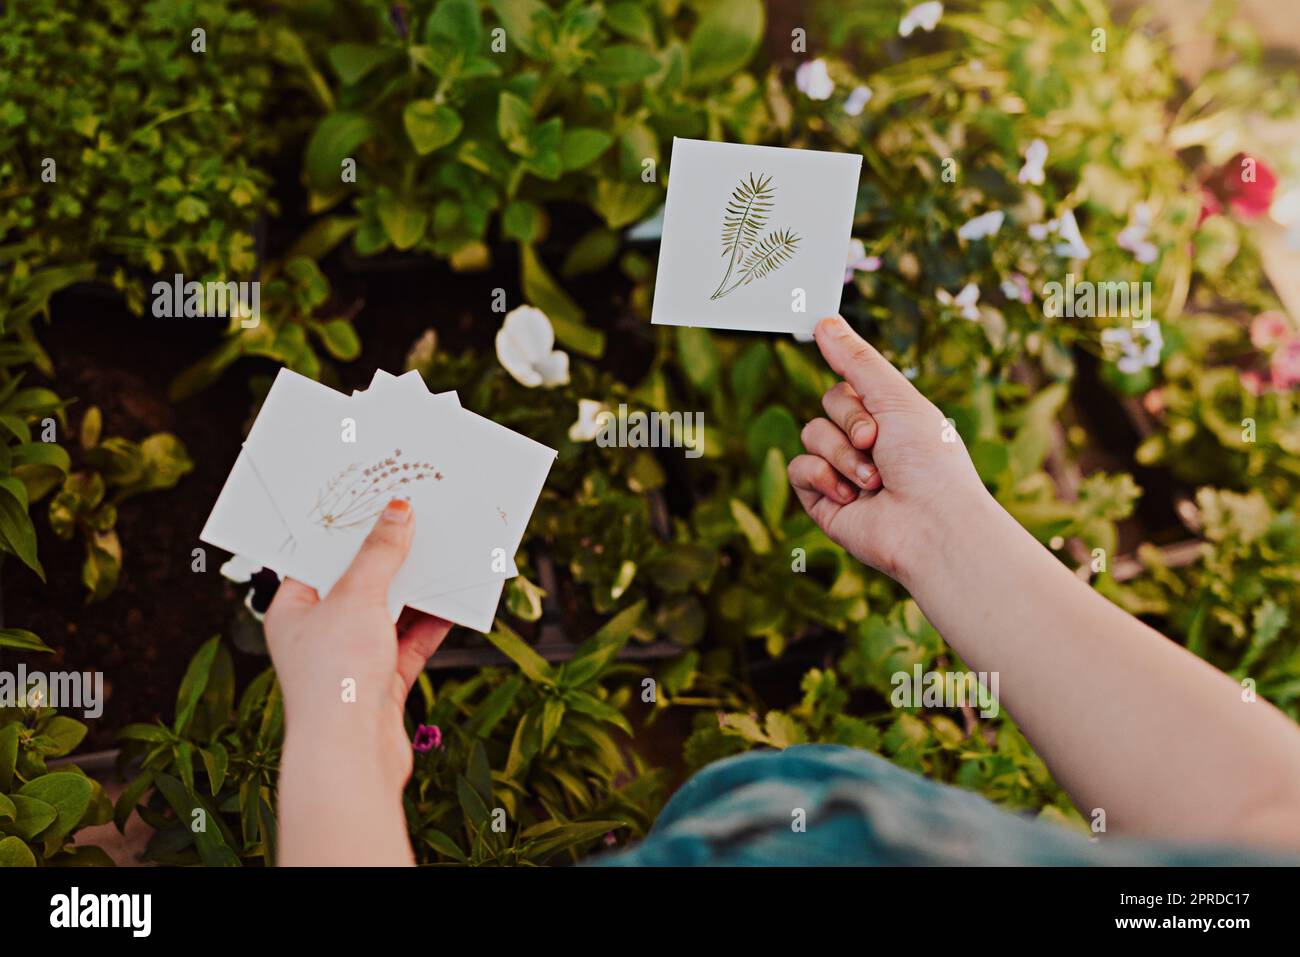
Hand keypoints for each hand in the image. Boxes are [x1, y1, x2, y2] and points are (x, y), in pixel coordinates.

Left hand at [264, 499, 450, 788]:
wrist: (351, 755)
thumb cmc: (333, 678)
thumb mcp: (357, 598)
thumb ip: (380, 554)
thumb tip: (396, 511)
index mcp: (293, 610)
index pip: (319, 558)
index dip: (348, 528)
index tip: (376, 500)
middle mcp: (319, 633)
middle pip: (359, 582)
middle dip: (391, 556)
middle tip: (418, 519)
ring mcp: (352, 658)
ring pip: (389, 611)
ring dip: (417, 587)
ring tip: (444, 553)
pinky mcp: (382, 682)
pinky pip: (411, 641)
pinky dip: (432, 621)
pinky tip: (454, 600)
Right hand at [789, 316, 991, 586]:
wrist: (931, 525)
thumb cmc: (929, 460)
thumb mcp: (895, 397)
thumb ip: (856, 359)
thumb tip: (822, 320)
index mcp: (889, 419)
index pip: (846, 386)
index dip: (856, 402)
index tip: (879, 420)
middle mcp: (866, 445)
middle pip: (825, 407)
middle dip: (850, 427)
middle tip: (878, 447)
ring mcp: (844, 474)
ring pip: (810, 436)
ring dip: (842, 456)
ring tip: (874, 482)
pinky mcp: (824, 503)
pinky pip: (799, 469)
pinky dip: (823, 479)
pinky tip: (851, 498)